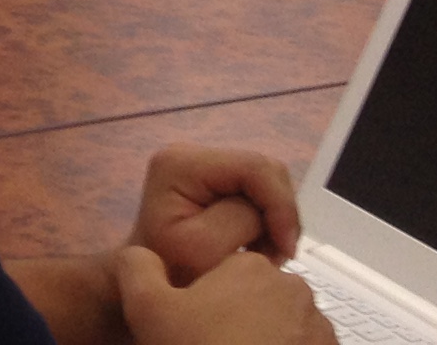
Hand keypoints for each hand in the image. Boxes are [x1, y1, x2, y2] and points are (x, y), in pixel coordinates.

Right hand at [113, 245, 331, 344]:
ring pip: (285, 329)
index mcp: (251, 267)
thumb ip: (137, 268)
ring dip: (267, 342)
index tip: (196, 330)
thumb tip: (140, 255)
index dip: (207, 303)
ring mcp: (320, 330)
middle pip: (258, 301)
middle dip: (240, 323)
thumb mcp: (147, 309)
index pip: (227, 274)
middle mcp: (295, 290)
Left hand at [134, 149, 300, 279]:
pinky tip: (255, 246)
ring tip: (263, 254)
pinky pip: (257, 193)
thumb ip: (239, 219)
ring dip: (273, 221)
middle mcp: (192, 154)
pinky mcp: (215, 180)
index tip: (286, 249)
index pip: (254, 167)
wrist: (150, 282)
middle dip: (278, 214)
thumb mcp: (204, 249)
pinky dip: (265, 222)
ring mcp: (203, 165)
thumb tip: (268, 211)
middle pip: (264, 171)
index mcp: (182, 163)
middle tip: (275, 256)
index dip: (280, 205)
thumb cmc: (170, 271)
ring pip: (266, 183)